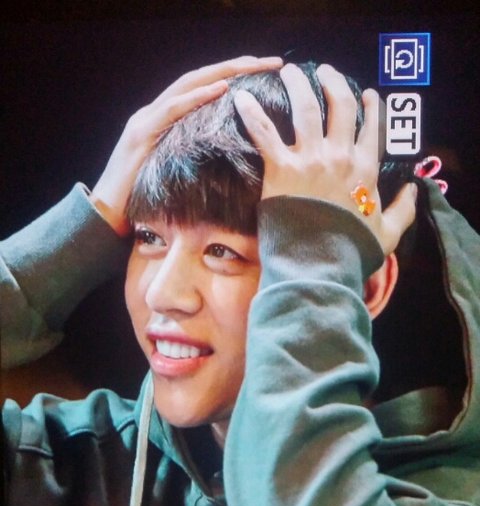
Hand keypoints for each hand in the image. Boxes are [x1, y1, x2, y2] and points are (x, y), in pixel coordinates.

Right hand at [91, 55, 282, 235]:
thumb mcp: (178, 177)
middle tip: (268, 61)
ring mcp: (145, 120)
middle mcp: (154, 113)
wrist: (106, 216)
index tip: (264, 73)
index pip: (202, 90)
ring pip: (187, 85)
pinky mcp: (140, 134)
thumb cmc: (144, 204)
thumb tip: (230, 167)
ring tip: (251, 65)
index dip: (233, 78)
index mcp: (165, 122)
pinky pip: (172, 109)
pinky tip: (221, 89)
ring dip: (222, 73)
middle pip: (199, 79)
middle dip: (236, 67)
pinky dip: (197, 97)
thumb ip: (196, 163)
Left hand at [234, 63, 415, 254]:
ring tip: (288, 72)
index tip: (367, 93)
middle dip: (333, 82)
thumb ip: (402, 209)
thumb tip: (412, 189)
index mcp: (365, 170)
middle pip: (340, 105)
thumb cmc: (350, 253)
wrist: (319, 267)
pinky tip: (242, 97)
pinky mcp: (281, 169)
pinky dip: (251, 112)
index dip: (370, 106)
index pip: (371, 127)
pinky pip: (265, 132)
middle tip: (322, 71)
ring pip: (305, 107)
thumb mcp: (387, 234)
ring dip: (297, 84)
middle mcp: (340, 156)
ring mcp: (310, 160)